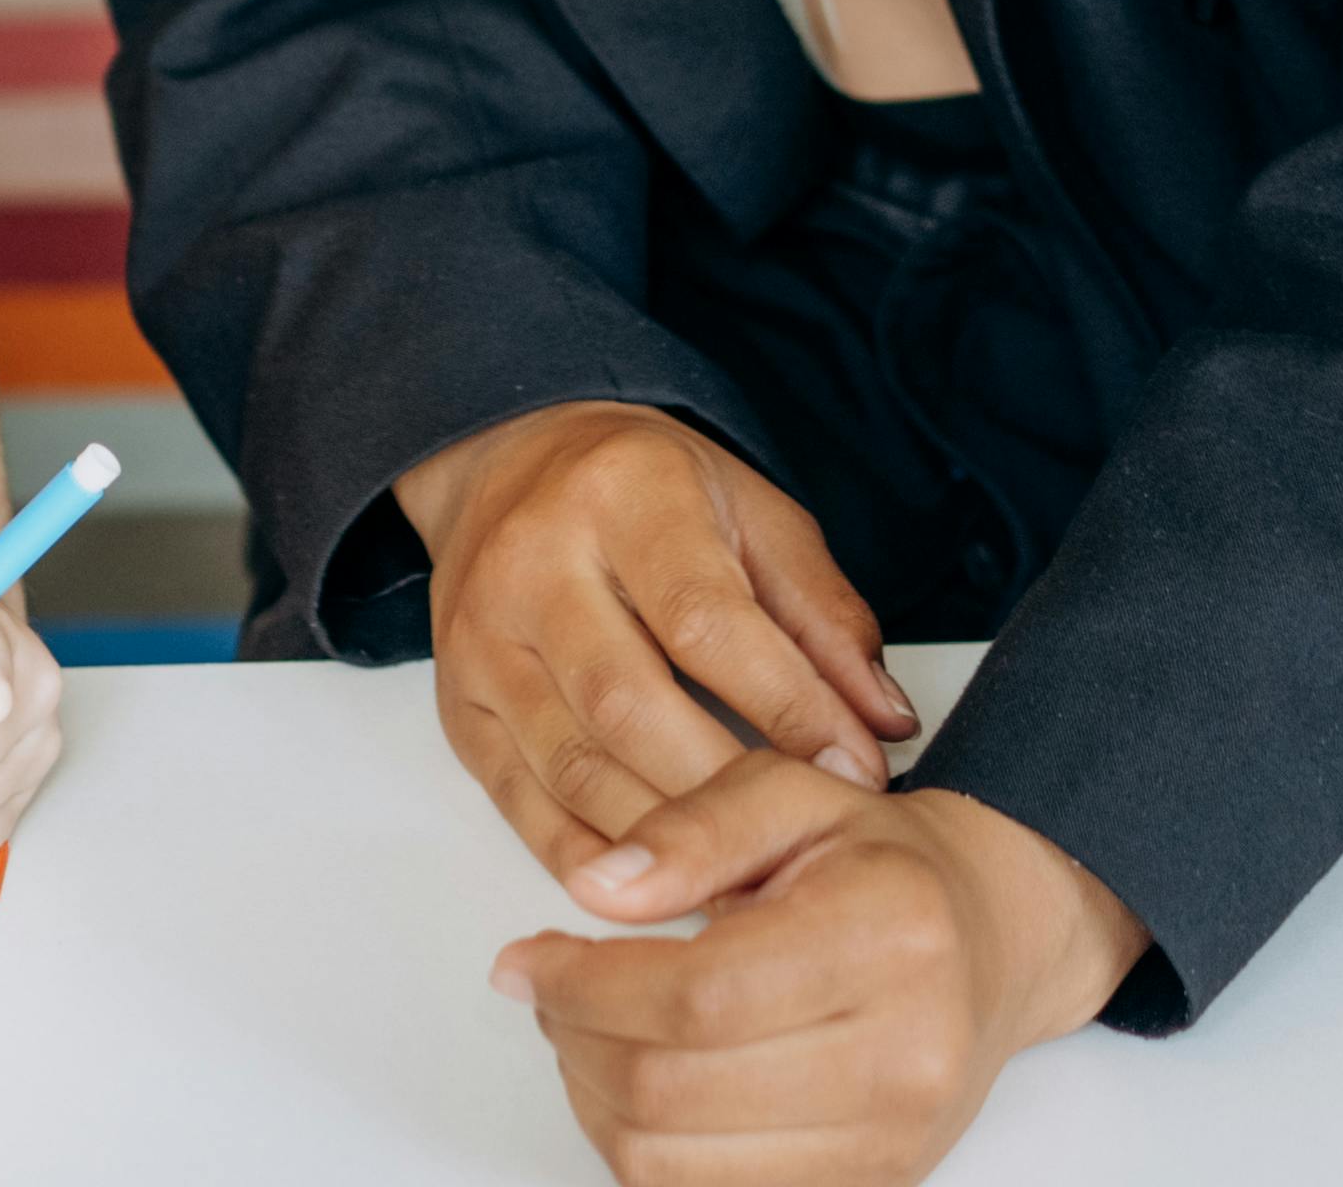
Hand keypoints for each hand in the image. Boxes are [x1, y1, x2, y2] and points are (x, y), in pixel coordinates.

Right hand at [397, 403, 911, 873]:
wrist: (510, 461)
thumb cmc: (646, 491)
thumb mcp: (752, 515)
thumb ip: (822, 616)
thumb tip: (885, 722)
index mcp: (622, 497)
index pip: (706, 622)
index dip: (788, 706)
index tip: (854, 770)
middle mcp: (533, 564)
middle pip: (629, 706)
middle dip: (726, 788)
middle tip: (800, 838)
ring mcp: (482, 640)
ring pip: (575, 766)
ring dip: (666, 837)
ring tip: (744, 874)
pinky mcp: (457, 705)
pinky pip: (520, 803)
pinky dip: (592, 857)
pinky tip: (656, 882)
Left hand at [498, 761, 1149, 1186]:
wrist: (992, 939)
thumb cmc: (887, 865)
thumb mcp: (794, 792)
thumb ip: (693, 828)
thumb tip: (598, 886)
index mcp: (890, 937)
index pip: (697, 995)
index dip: (583, 985)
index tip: (526, 960)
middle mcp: (904, 1057)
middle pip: (673, 1091)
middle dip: (576, 1039)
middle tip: (550, 991)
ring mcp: (889, 1143)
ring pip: (674, 1167)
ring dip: (597, 1104)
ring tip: (591, 1034)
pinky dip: (647, 1153)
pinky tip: (639, 1085)